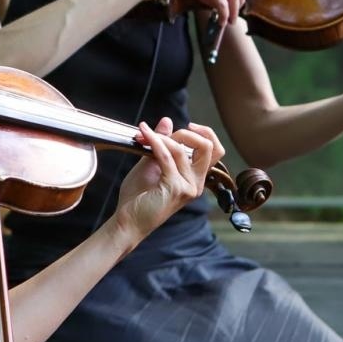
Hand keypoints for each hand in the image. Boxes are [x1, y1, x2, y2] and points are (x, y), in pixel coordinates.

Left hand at [111, 118, 222, 238]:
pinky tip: (144, 136)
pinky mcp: (175, 189)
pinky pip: (166, 157)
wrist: (127, 221)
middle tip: (166, 133)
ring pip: (182, 150)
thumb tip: (167, 120)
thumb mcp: (150, 164)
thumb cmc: (138, 196)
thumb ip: (162, 143)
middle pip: (209, 147)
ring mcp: (188, 187)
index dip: (204, 133)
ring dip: (161, 137)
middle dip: (187, 133)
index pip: (215, 150)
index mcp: (195, 178)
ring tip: (144, 135)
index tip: (188, 126)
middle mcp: (196, 183)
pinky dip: (154, 143)